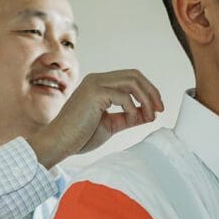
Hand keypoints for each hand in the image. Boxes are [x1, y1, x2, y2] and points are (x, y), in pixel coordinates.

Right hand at [27, 70, 162, 166]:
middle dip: (151, 92)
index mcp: (99, 84)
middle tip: (160, 110)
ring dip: (146, 99)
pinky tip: (130, 120)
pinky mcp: (94, 93)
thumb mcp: (110, 125)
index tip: (156, 109)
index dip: (147, 91)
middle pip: (134, 75)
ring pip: (132, 82)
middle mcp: (97, 79)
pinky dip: (132, 109)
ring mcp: (95, 84)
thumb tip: (149, 114)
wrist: (59, 143)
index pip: (130, 78)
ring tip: (150, 116)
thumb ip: (128, 117)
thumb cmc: (79, 136)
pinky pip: (123, 96)